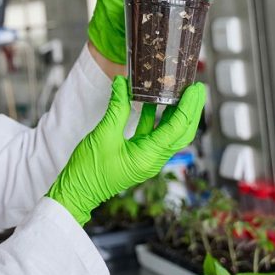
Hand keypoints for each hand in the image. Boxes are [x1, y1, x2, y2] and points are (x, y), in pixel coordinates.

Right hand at [46, 76, 204, 224]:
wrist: (77, 191)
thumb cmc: (89, 170)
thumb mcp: (103, 135)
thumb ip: (116, 108)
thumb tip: (123, 84)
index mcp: (149, 156)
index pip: (177, 128)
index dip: (188, 107)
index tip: (194, 89)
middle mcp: (153, 158)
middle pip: (181, 132)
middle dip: (191, 110)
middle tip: (196, 88)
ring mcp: (147, 157)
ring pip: (169, 132)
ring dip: (175, 112)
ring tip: (180, 91)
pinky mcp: (138, 154)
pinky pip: (152, 133)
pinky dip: (155, 117)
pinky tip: (152, 101)